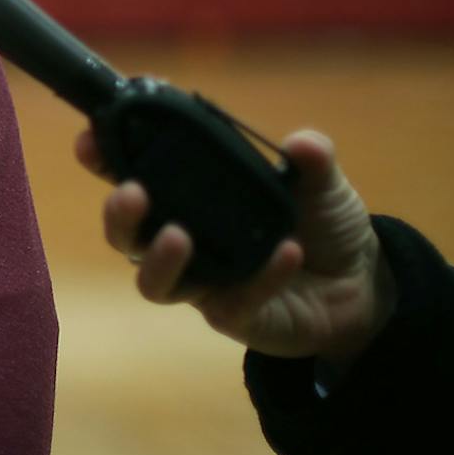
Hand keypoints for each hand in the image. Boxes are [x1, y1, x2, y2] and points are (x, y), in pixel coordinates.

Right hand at [76, 126, 396, 367]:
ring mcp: (203, 282)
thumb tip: (302, 144)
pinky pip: (232, 302)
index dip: (106, 155)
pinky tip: (286, 254)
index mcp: (190, 194)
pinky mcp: (233, 316)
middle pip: (125, 234)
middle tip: (132, 194)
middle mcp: (183, 237)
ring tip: (178, 236)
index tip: (90, 138)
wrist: (363, 284)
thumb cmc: (322, 223)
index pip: (133, 172)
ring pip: (153, 282)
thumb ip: (311, 160)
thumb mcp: (322, 183)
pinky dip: (259, 278)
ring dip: (158, 259)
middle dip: (118, 214)